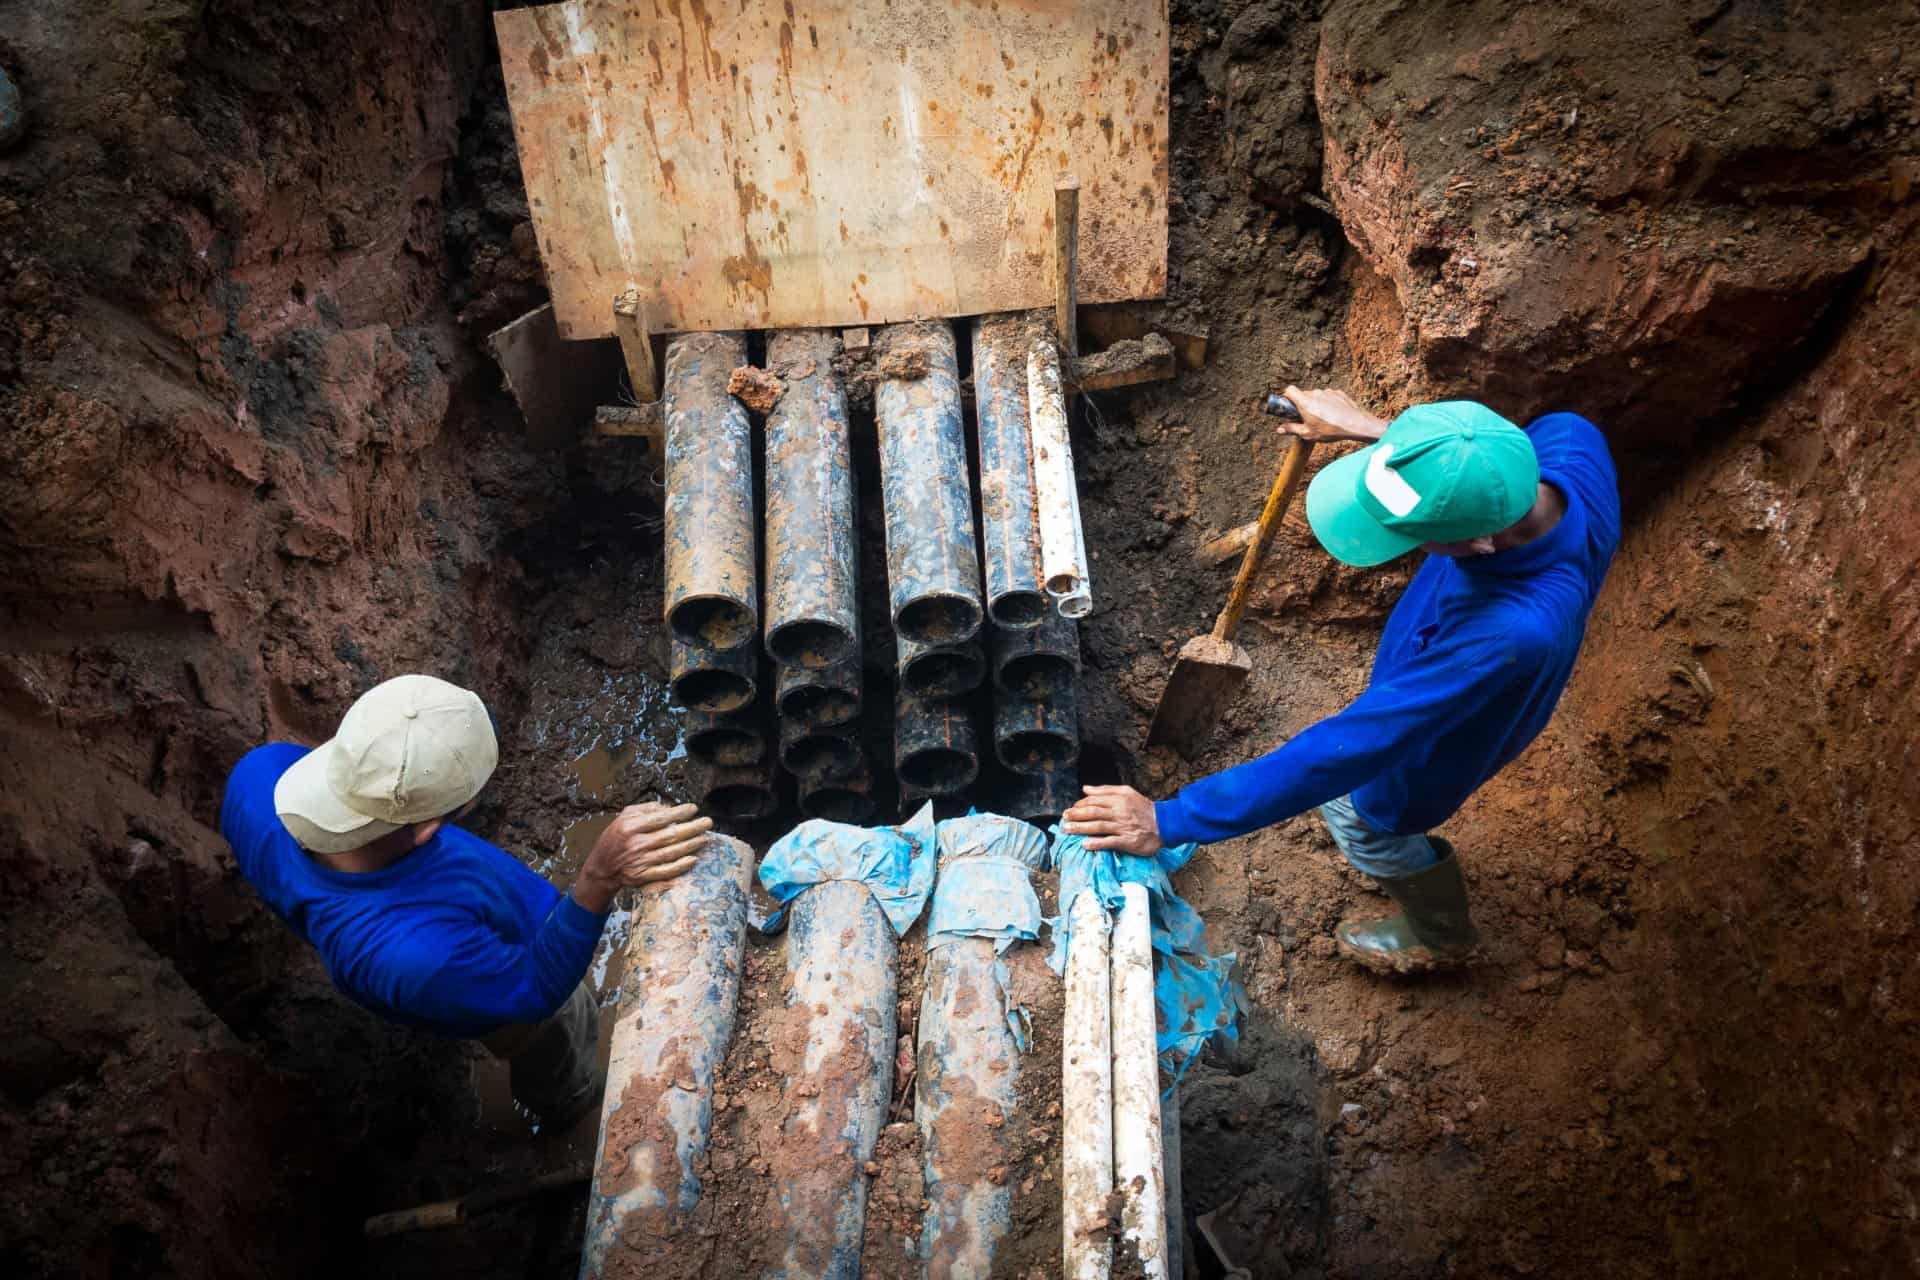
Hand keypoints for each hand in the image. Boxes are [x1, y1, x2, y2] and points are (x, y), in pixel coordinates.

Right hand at [572, 802, 712, 912]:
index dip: (679, 813)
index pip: (660, 818)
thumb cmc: (616, 838)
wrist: (602, 867)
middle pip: (670, 835)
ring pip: (671, 853)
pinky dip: (680, 866)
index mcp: (630, 827)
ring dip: (691, 845)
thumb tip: (669, 807)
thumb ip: (646, 809)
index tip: (693, 809)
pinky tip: (693, 858)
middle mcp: (636, 844)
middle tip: (708, 822)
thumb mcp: (624, 817)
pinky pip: (666, 871)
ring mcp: (640, 862)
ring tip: (705, 837)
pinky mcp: (643, 876)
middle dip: (692, 828)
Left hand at [1061, 785, 1160, 855]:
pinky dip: (1097, 844)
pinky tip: (1085, 845)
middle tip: (1064, 819)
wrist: (1165, 824)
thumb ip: (1105, 790)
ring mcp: (1123, 827)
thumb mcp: (1127, 792)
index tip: (1071, 809)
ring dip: (1081, 829)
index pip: (1094, 801)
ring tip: (1067, 830)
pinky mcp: (1128, 841)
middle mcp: (1119, 812)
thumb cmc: (1143, 808)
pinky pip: (1110, 842)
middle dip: (1076, 816)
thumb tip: (1085, 788)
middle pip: (1093, 813)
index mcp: (1119, 800)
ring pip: (1098, 827)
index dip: (1079, 805)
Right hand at [1276, 386, 1388, 443]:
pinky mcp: (1338, 393)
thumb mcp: (1308, 433)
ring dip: (1316, 404)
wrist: (1355, 425)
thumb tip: (1280, 429)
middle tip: (1306, 417)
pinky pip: (1329, 396)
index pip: (1289, 390)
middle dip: (1302, 404)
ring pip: (1317, 396)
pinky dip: (1328, 403)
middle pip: (1304, 394)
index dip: (1286, 396)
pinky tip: (1334, 415)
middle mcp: (1315, 393)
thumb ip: (1292, 429)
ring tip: (1323, 418)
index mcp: (1305, 402)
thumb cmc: (1331, 430)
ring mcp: (1328, 392)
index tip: (1288, 405)